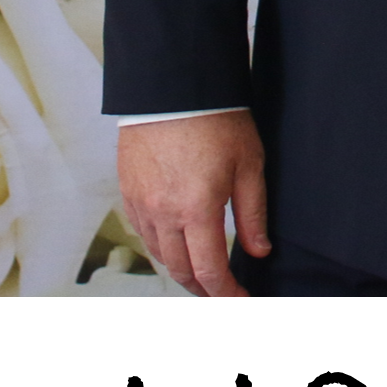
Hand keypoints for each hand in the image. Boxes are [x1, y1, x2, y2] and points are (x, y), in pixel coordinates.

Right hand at [117, 110, 269, 297]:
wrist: (173, 85)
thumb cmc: (216, 118)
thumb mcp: (249, 164)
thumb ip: (253, 213)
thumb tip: (259, 250)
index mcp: (196, 209)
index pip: (210, 270)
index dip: (226, 293)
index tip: (241, 301)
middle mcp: (163, 213)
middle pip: (181, 271)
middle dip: (204, 289)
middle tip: (223, 293)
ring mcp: (140, 203)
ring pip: (159, 254)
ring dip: (181, 269)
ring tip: (202, 273)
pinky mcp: (127, 190)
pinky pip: (142, 232)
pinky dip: (160, 246)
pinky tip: (175, 243)